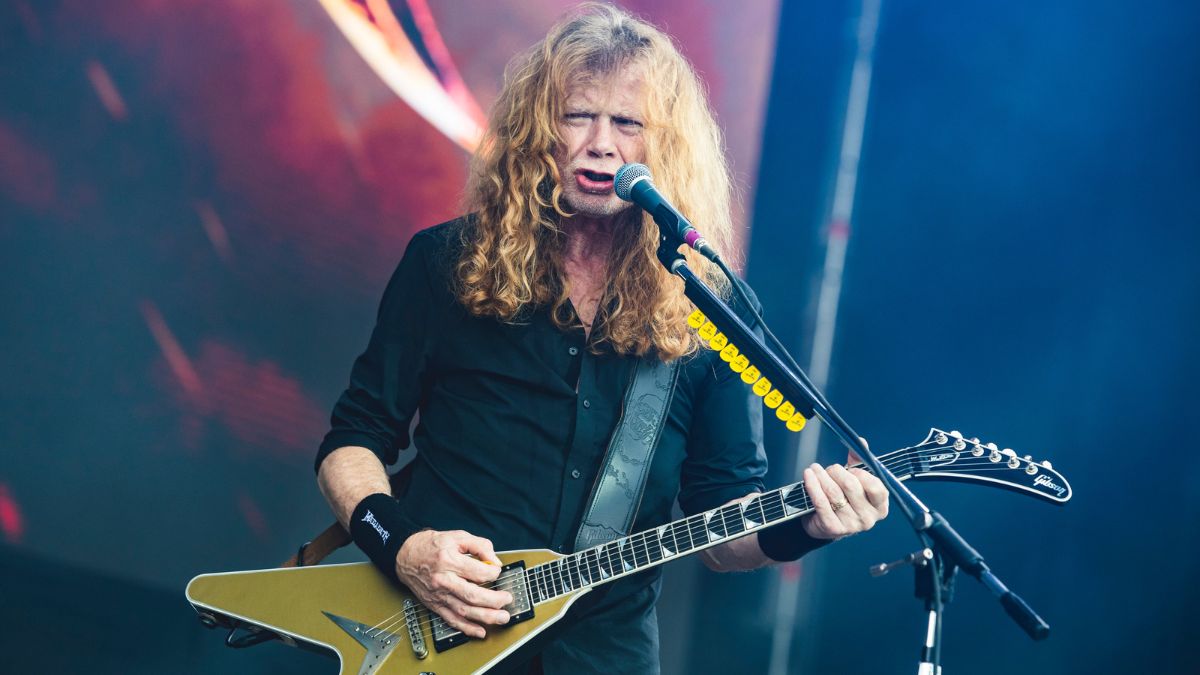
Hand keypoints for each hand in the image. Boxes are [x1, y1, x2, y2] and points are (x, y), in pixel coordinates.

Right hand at [395, 529, 513, 637]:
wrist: (405, 556)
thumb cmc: (430, 546)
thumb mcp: (457, 536)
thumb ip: (479, 546)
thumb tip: (494, 561)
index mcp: (449, 560)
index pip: (477, 572)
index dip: (493, 572)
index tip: (497, 571)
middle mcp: (443, 580)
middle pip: (472, 595)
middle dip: (494, 600)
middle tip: (507, 600)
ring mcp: (438, 595)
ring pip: (464, 611)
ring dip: (485, 617)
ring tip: (501, 618)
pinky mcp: (435, 605)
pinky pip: (452, 620)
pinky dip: (467, 628)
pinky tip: (480, 631)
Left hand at [800, 443, 888, 539]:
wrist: (825, 525)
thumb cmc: (845, 500)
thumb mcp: (856, 482)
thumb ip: (859, 462)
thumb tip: (860, 442)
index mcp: (880, 507)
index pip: (875, 486)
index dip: (861, 473)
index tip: (850, 468)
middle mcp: (868, 519)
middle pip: (851, 486)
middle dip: (837, 472)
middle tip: (830, 469)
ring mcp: (851, 525)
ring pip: (833, 492)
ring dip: (821, 476)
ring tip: (814, 469)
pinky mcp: (833, 528)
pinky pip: (820, 502)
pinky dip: (812, 486)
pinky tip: (808, 476)